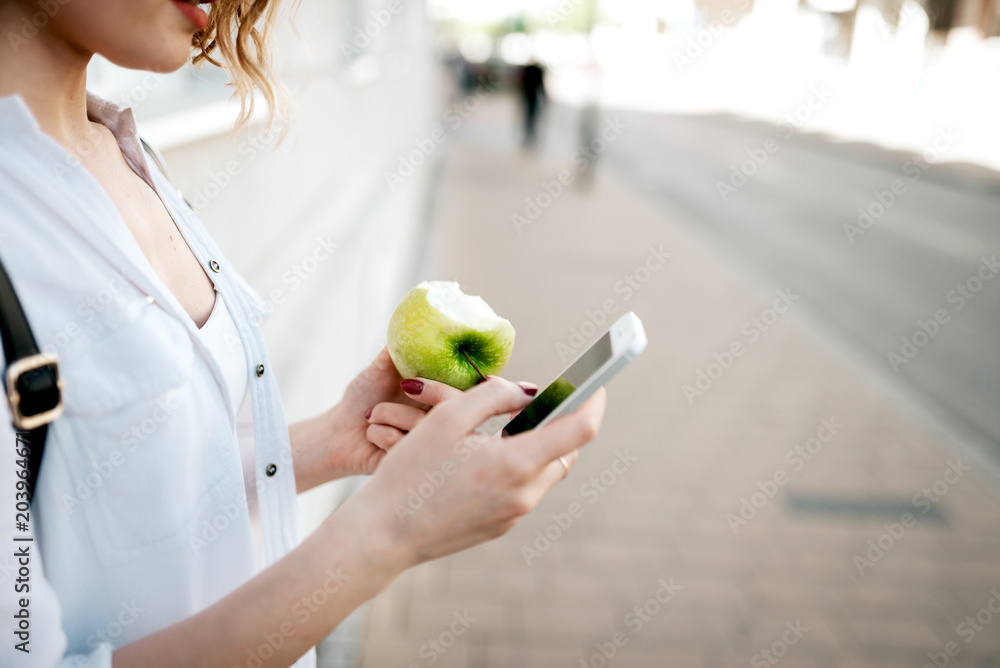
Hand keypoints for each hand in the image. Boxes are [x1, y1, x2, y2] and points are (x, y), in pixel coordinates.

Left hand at [300, 348, 466, 484]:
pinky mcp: (412, 466)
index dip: (480, 385)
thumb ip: (401, 351)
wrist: (339, 432)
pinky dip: (380, 434)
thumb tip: (417, 325)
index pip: (475, 392)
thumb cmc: (363, 397)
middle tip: (406, 386)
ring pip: (424, 427)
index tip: (475, 375)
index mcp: (443, 397)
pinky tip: (372, 436)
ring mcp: (430, 448)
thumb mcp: (381, 368)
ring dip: (389, 414)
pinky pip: (403, 447)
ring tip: (371, 415)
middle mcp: (442, 423)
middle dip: (430, 392)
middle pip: (457, 409)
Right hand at [335, 377, 606, 566]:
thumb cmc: (411, 472)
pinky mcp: (500, 527)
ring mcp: (514, 515)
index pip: (580, 430)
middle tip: (539, 404)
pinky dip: (515, 468)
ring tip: (503, 429)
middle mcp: (524, 494)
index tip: (595, 384)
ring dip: (535, 447)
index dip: (592, 402)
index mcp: (516, 464)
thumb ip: (495, 395)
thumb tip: (528, 395)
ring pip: (544, 472)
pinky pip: (522, 490)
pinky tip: (481, 459)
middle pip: (565, 452)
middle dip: (559, 425)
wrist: (384, 534)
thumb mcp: (448, 417)